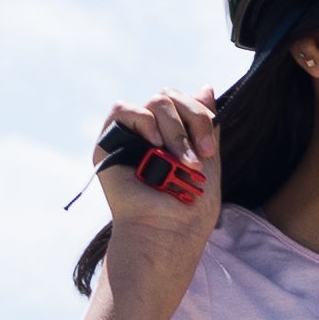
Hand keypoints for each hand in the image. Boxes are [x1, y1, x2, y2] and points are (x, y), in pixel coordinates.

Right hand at [89, 89, 224, 282]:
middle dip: (193, 122)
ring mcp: (131, 136)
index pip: (187, 102)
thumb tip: (206, 87)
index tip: (209, 150)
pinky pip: (123, 110)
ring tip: (179, 161)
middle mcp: (152, 133)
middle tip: (198, 157)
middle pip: (173, 97)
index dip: (201, 117)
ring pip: (157, 102)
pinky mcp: (109, 143)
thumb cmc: (189, 207)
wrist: (168, 231)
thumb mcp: (208, 161)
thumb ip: (206, 124)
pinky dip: (144, 121)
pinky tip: (154, 144)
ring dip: (175, 131)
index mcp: (174, 136)